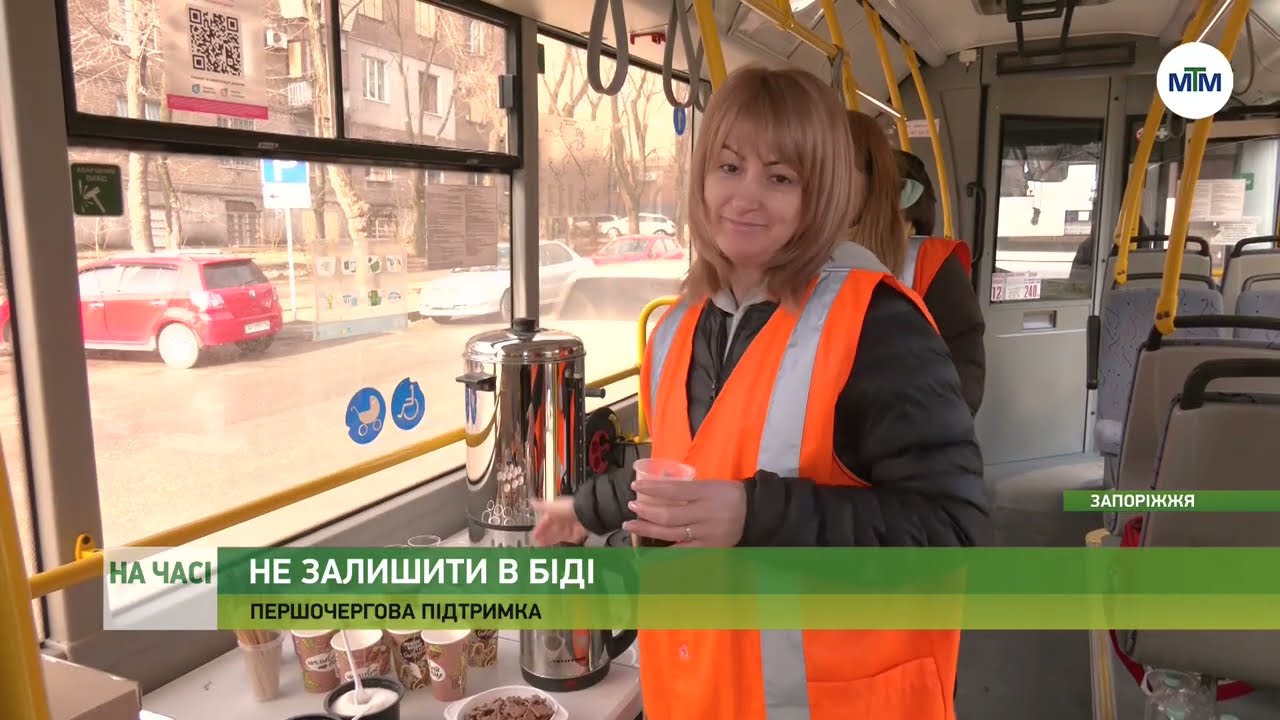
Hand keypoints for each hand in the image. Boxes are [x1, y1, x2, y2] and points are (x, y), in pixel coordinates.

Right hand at [531, 497, 587, 546]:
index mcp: (556, 511)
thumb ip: (541, 506)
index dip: (539, 528)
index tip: (533, 535)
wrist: (584, 513)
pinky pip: (567, 539)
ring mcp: (570, 526)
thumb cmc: (568, 507)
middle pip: (551, 529)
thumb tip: (532, 502)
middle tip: (537, 543)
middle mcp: (563, 518)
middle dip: (544, 536)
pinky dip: (561, 543)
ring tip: (543, 547)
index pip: (545, 520)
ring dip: (550, 541)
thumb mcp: (551, 507)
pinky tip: (557, 546)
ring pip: (558, 535)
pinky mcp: (576, 533)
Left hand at [622, 478, 746, 547]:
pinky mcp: (708, 548)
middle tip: (631, 506)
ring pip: (672, 534)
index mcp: (705, 493)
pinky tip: (648, 549)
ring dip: (648, 529)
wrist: (754, 513)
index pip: (673, 490)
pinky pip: (682, 551)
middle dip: (646, 511)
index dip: (652, 488)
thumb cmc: (727, 495)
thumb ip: (686, 488)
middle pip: (669, 515)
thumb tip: (657, 488)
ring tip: (631, 525)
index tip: (635, 485)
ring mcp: (706, 534)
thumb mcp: (709, 484)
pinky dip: (663, 551)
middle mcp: (704, 514)